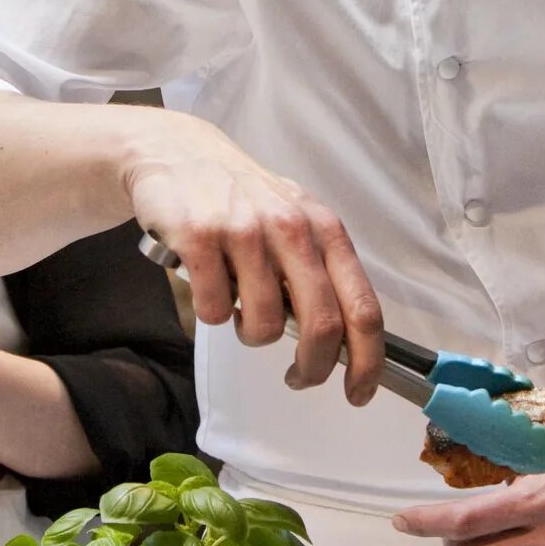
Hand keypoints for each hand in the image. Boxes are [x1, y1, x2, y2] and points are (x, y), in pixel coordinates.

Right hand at [118, 110, 383, 403]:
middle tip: (297, 377)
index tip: (359, 393)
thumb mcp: (295, 222)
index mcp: (325, 229)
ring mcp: (244, 231)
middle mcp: (291, 227)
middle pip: (320, 326)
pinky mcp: (199, 237)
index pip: (363, 308)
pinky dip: (210, 311)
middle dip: (311, 368)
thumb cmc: (242, 198)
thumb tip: (345, 342)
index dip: (367, 362)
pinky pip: (214, 310)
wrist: (177, 151)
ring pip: (262, 326)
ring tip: (239, 306)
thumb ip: (320, 272)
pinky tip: (205, 282)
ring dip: (251, 333)